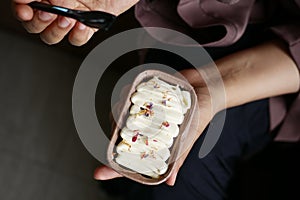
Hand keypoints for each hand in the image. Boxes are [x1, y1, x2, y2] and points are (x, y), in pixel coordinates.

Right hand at [12, 0, 138, 45]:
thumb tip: (46, 1)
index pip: (23, 3)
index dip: (20, 8)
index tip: (25, 9)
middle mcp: (57, 4)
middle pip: (34, 24)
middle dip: (38, 21)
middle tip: (48, 13)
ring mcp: (72, 16)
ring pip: (52, 36)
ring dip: (57, 30)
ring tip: (68, 19)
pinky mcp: (88, 26)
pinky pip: (76, 39)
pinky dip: (78, 35)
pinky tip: (84, 24)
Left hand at [94, 69, 215, 185]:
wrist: (209, 88)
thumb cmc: (200, 116)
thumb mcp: (188, 138)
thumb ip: (177, 158)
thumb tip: (169, 182)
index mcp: (153, 141)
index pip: (130, 158)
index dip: (113, 167)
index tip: (98, 174)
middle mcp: (145, 126)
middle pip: (120, 135)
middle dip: (115, 132)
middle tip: (118, 127)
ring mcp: (144, 109)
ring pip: (121, 114)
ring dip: (119, 112)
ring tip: (126, 109)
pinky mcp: (145, 92)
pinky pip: (129, 94)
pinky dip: (126, 94)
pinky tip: (131, 93)